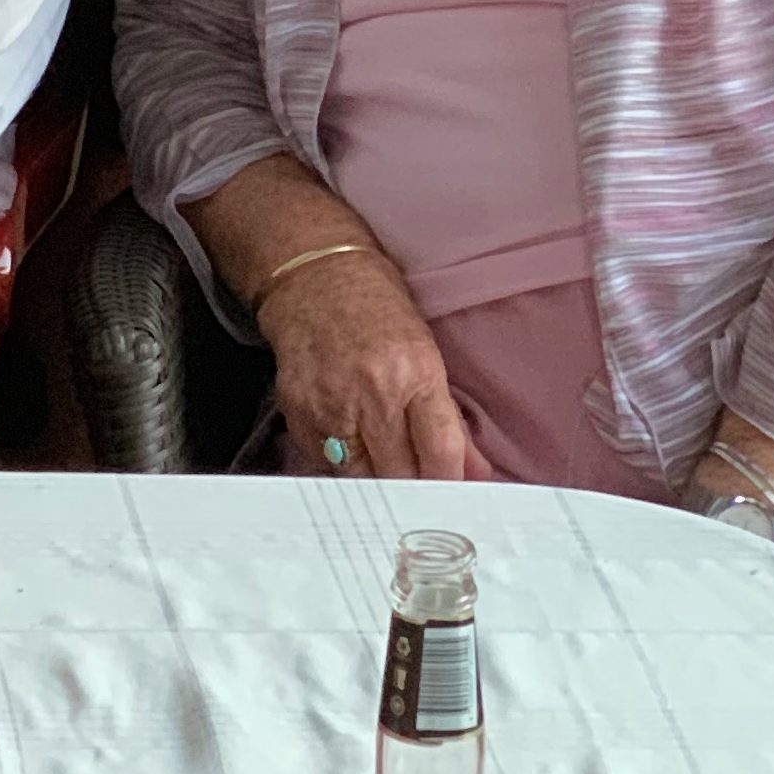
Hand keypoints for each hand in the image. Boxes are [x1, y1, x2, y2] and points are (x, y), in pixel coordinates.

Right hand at [263, 247, 475, 480]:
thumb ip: (447, 416)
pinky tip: (352, 455)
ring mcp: (331, 406)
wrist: (312, 276)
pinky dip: (342, 471)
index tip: (453, 498)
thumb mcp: (426, 350)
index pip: (441, 455)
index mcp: (415, 372)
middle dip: (416, 491)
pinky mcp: (299, 415)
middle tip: (422, 495)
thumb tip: (474, 471)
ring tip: (386, 476)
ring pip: (362, 482)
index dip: (451, 486)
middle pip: (402, 478)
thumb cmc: (376, 306)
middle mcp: (373, 393)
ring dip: (378, 487)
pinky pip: (326, 467)